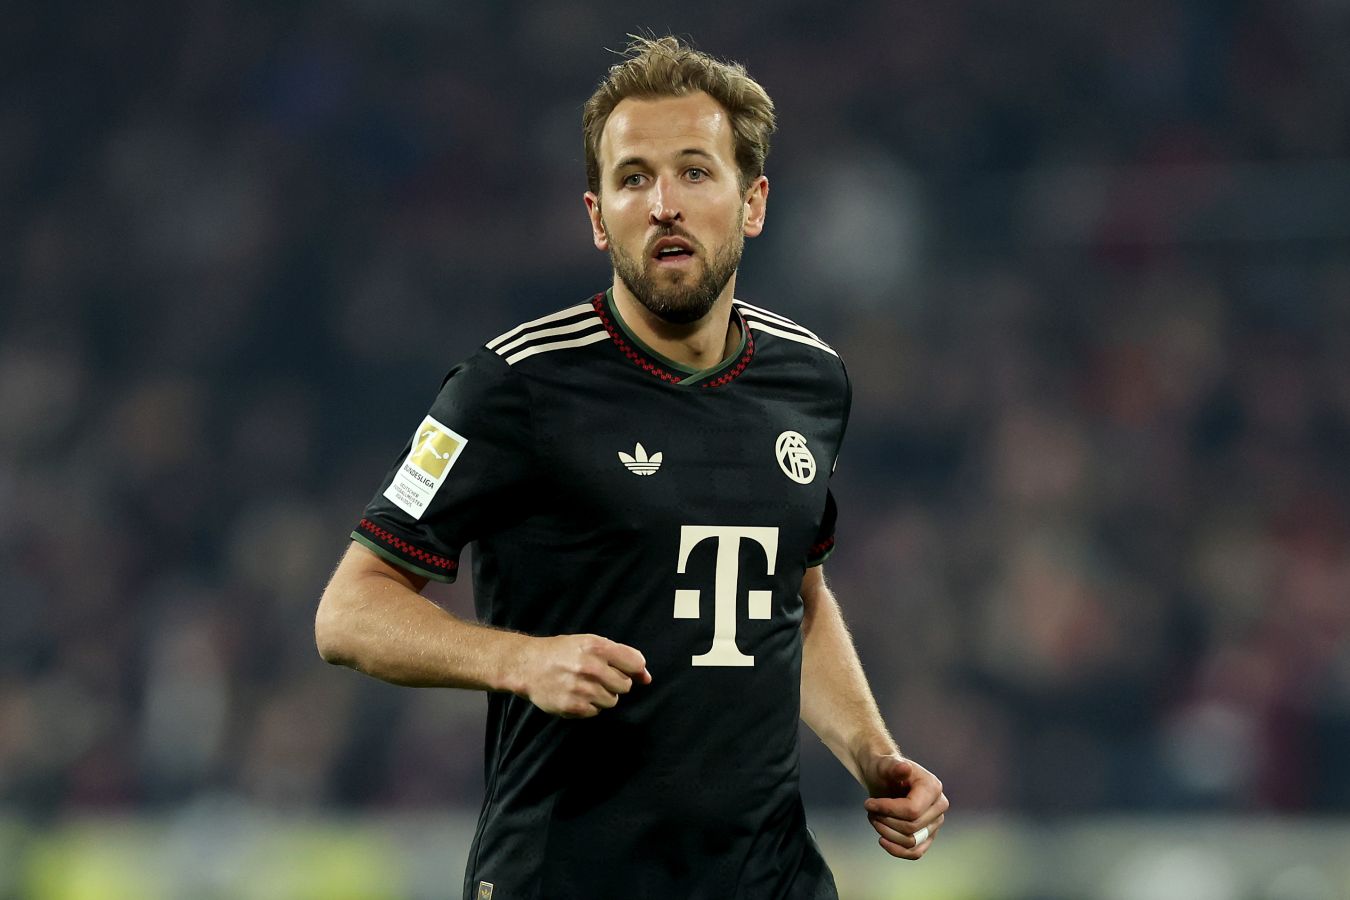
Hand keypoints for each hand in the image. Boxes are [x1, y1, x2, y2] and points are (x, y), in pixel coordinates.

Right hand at [516, 634, 651, 717]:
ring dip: (602, 695)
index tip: (628, 671)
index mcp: (597, 647)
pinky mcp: (573, 706)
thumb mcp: (590, 643)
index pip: (636, 663)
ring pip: (612, 701)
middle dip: (615, 682)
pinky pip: (595, 712)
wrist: (528, 665)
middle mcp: (591, 667)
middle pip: (625, 685)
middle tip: (597, 676)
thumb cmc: (562, 652)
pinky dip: (589, 706)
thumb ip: (621, 656)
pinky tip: (575, 694)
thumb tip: (647, 678)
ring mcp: (582, 688)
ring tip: (584, 685)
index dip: (635, 669)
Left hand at [861, 755, 947, 859]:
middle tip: (870, 811)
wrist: (884, 778)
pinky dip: (897, 850)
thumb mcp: (884, 764)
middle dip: (885, 821)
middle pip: (911, 827)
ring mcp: (935, 822)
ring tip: (874, 819)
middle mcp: (939, 806)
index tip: (868, 804)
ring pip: (911, 842)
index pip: (912, 811)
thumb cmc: (884, 769)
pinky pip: (915, 852)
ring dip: (886, 833)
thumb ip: (893, 766)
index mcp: (933, 787)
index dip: (887, 810)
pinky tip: (882, 840)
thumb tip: (904, 768)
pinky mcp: (928, 835)